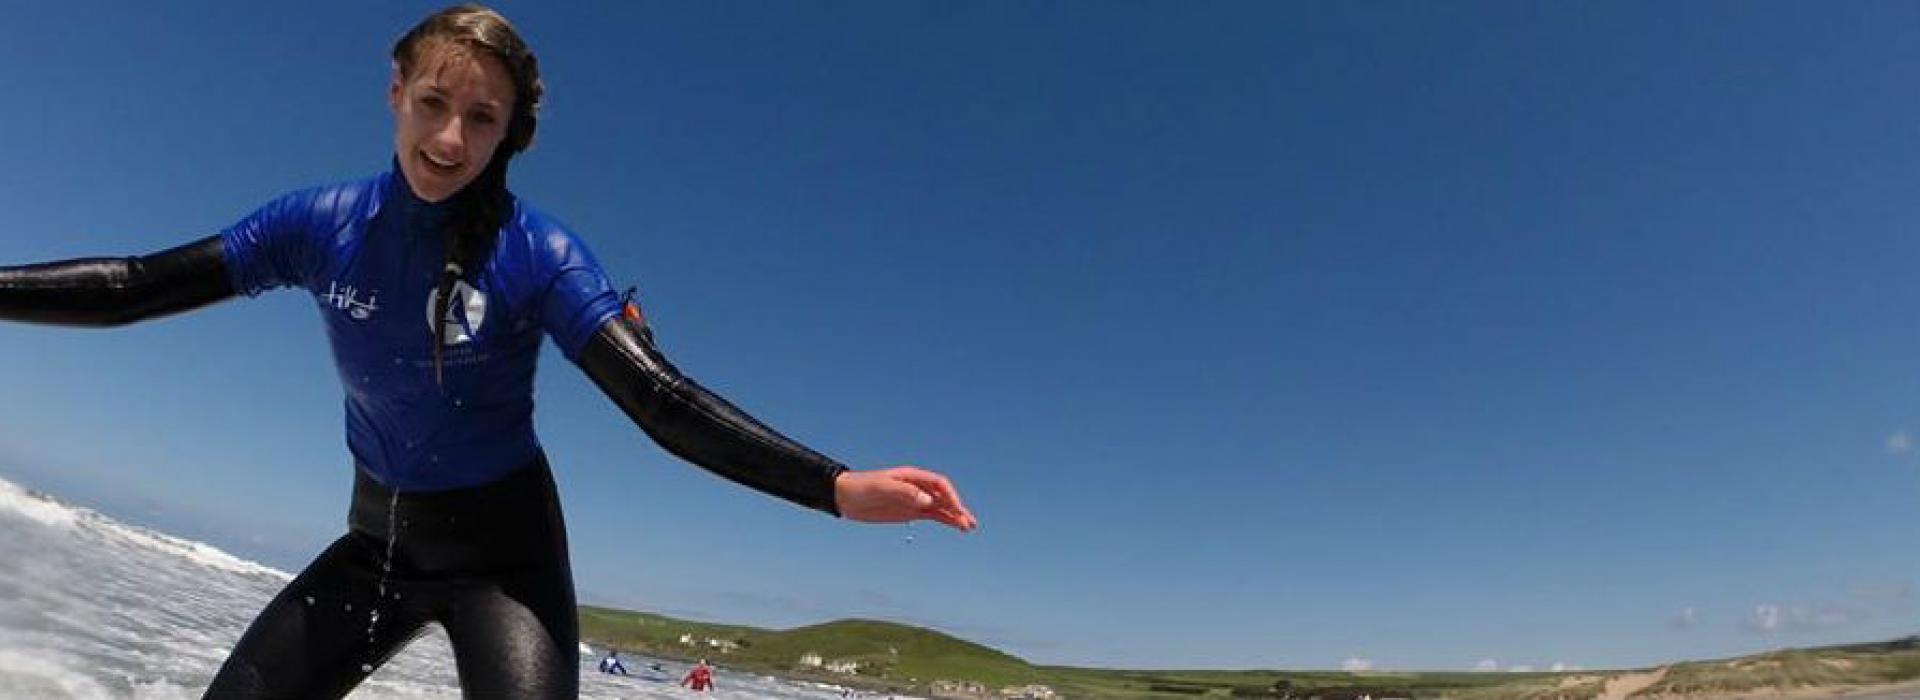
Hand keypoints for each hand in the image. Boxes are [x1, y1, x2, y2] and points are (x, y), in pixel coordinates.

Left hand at [833, 466, 977, 531]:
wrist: (844, 497)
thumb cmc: (861, 487)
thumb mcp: (881, 487)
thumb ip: (904, 492)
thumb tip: (928, 500)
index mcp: (911, 477)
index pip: (938, 484)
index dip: (950, 496)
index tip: (955, 509)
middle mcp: (917, 487)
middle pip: (943, 496)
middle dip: (957, 508)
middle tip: (969, 522)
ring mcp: (914, 500)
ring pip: (941, 507)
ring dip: (955, 516)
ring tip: (968, 528)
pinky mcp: (909, 512)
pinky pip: (932, 515)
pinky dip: (945, 520)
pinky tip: (955, 527)